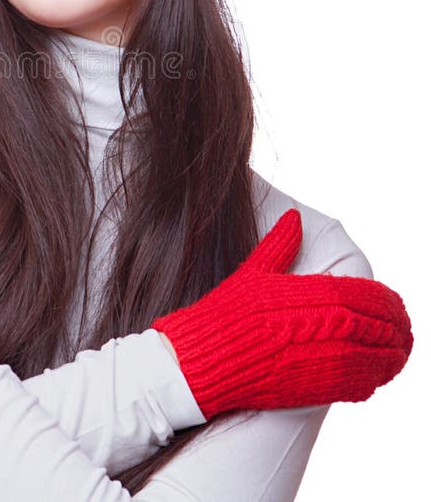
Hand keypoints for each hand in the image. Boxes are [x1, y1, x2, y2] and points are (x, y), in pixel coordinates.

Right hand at [152, 209, 412, 418]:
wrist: (204, 358)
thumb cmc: (224, 312)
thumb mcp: (252, 271)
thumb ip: (281, 244)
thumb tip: (295, 218)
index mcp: (311, 293)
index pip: (369, 293)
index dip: (388, 301)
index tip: (394, 305)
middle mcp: (325, 326)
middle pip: (380, 326)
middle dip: (397, 329)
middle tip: (403, 330)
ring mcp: (323, 360)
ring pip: (377, 359)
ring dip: (393, 356)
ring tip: (397, 353)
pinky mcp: (316, 389)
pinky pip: (361, 385)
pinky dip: (373, 380)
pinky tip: (373, 376)